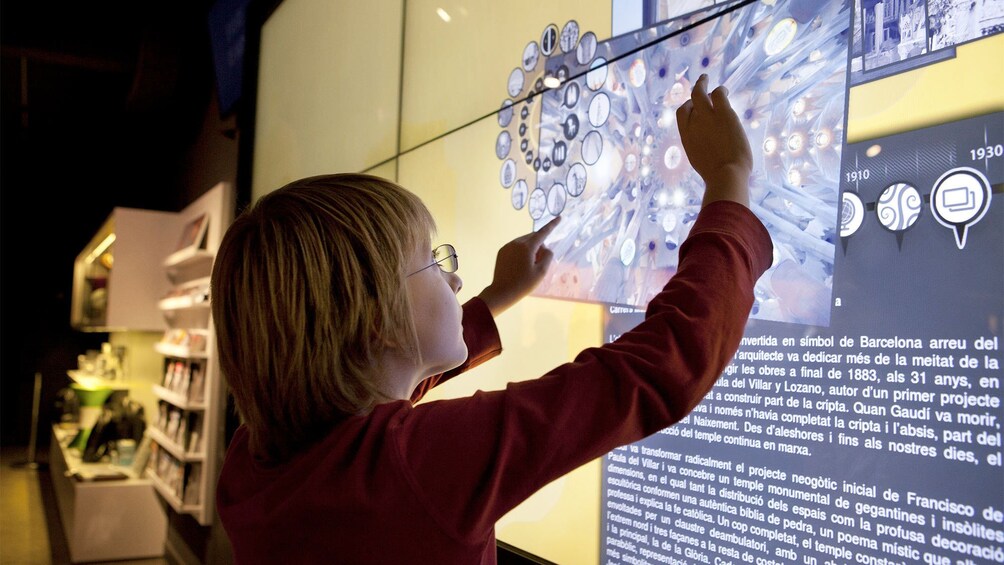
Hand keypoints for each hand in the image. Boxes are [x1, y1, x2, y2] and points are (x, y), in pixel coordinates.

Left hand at [477, 216, 560, 316]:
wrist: (502, 292)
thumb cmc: (523, 284)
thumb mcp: (541, 272)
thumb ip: (547, 256)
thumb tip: (545, 248)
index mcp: (527, 247)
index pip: (543, 232)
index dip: (552, 225)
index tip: (559, 217)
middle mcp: (516, 243)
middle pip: (533, 237)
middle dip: (540, 245)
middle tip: (539, 262)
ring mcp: (507, 246)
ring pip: (524, 241)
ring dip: (530, 248)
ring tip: (528, 266)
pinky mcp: (502, 251)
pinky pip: (516, 246)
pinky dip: (521, 252)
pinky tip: (520, 266)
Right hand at [676, 74, 752, 207]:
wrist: (725, 176)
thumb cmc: (719, 178)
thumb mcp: (703, 165)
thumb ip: (704, 153)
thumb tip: (712, 163)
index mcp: (687, 138)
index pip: (682, 114)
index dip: (687, 107)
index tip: (694, 106)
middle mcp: (693, 124)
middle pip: (690, 101)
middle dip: (695, 90)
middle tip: (700, 83)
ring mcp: (707, 117)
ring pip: (702, 93)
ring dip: (706, 85)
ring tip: (713, 83)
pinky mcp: (723, 113)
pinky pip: (719, 94)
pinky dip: (721, 91)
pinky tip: (725, 92)